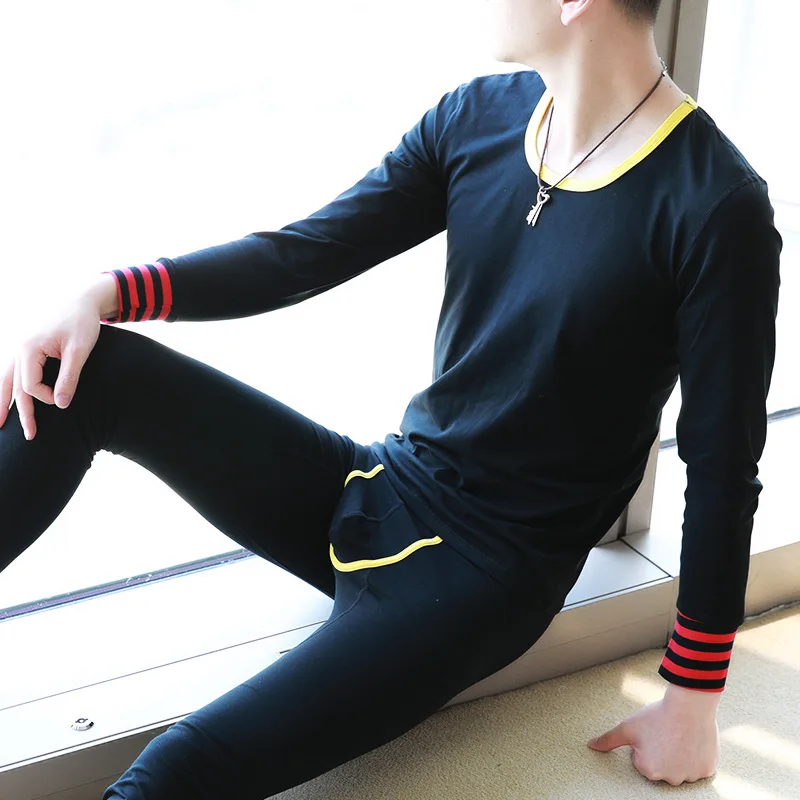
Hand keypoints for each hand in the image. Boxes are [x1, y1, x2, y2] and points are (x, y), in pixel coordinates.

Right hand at [0, 295, 104, 440]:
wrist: (81, 301)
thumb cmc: (82, 323)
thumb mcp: (80, 350)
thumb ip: (69, 376)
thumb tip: (61, 404)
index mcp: (29, 348)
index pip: (29, 385)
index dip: (45, 397)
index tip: (63, 400)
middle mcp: (18, 348)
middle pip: (12, 386)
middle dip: (18, 413)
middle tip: (27, 437)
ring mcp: (19, 347)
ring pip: (6, 379)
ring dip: (4, 402)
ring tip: (0, 425)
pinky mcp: (26, 348)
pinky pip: (12, 371)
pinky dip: (8, 387)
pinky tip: (8, 400)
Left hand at [587, 686, 720, 785]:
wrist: (688, 705)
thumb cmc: (656, 716)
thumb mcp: (628, 727)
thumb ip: (608, 740)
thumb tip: (590, 746)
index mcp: (649, 771)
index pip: (641, 762)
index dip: (644, 745)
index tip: (650, 733)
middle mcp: (671, 779)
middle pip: (662, 766)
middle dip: (661, 752)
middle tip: (664, 733)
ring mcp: (691, 776)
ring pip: (681, 767)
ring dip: (679, 755)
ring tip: (677, 735)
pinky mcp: (708, 770)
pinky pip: (699, 766)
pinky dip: (695, 755)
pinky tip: (691, 740)